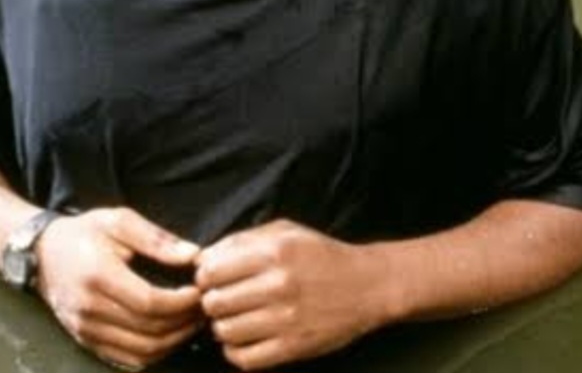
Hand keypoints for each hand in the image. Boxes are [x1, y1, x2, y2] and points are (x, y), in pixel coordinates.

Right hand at [35, 208, 202, 370]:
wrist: (43, 253)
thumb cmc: (86, 232)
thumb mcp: (120, 221)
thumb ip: (157, 239)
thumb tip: (193, 255)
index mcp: (99, 277)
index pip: (149, 303)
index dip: (182, 302)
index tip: (202, 290)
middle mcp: (90, 310)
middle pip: (148, 330)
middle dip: (184, 321)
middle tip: (206, 306)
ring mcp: (86, 330)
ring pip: (140, 351)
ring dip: (174, 340)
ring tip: (194, 320)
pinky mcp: (86, 340)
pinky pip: (126, 359)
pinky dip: (154, 353)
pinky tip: (172, 335)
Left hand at [196, 219, 389, 369]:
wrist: (368, 286)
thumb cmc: (324, 256)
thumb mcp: (288, 232)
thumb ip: (244, 239)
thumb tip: (203, 259)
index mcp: (275, 253)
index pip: (211, 271)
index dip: (206, 277)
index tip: (214, 279)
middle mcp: (278, 285)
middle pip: (213, 303)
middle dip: (213, 302)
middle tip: (226, 300)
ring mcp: (285, 319)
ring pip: (224, 332)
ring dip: (225, 326)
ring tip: (239, 318)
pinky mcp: (291, 347)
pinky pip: (243, 358)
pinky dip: (237, 351)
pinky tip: (247, 338)